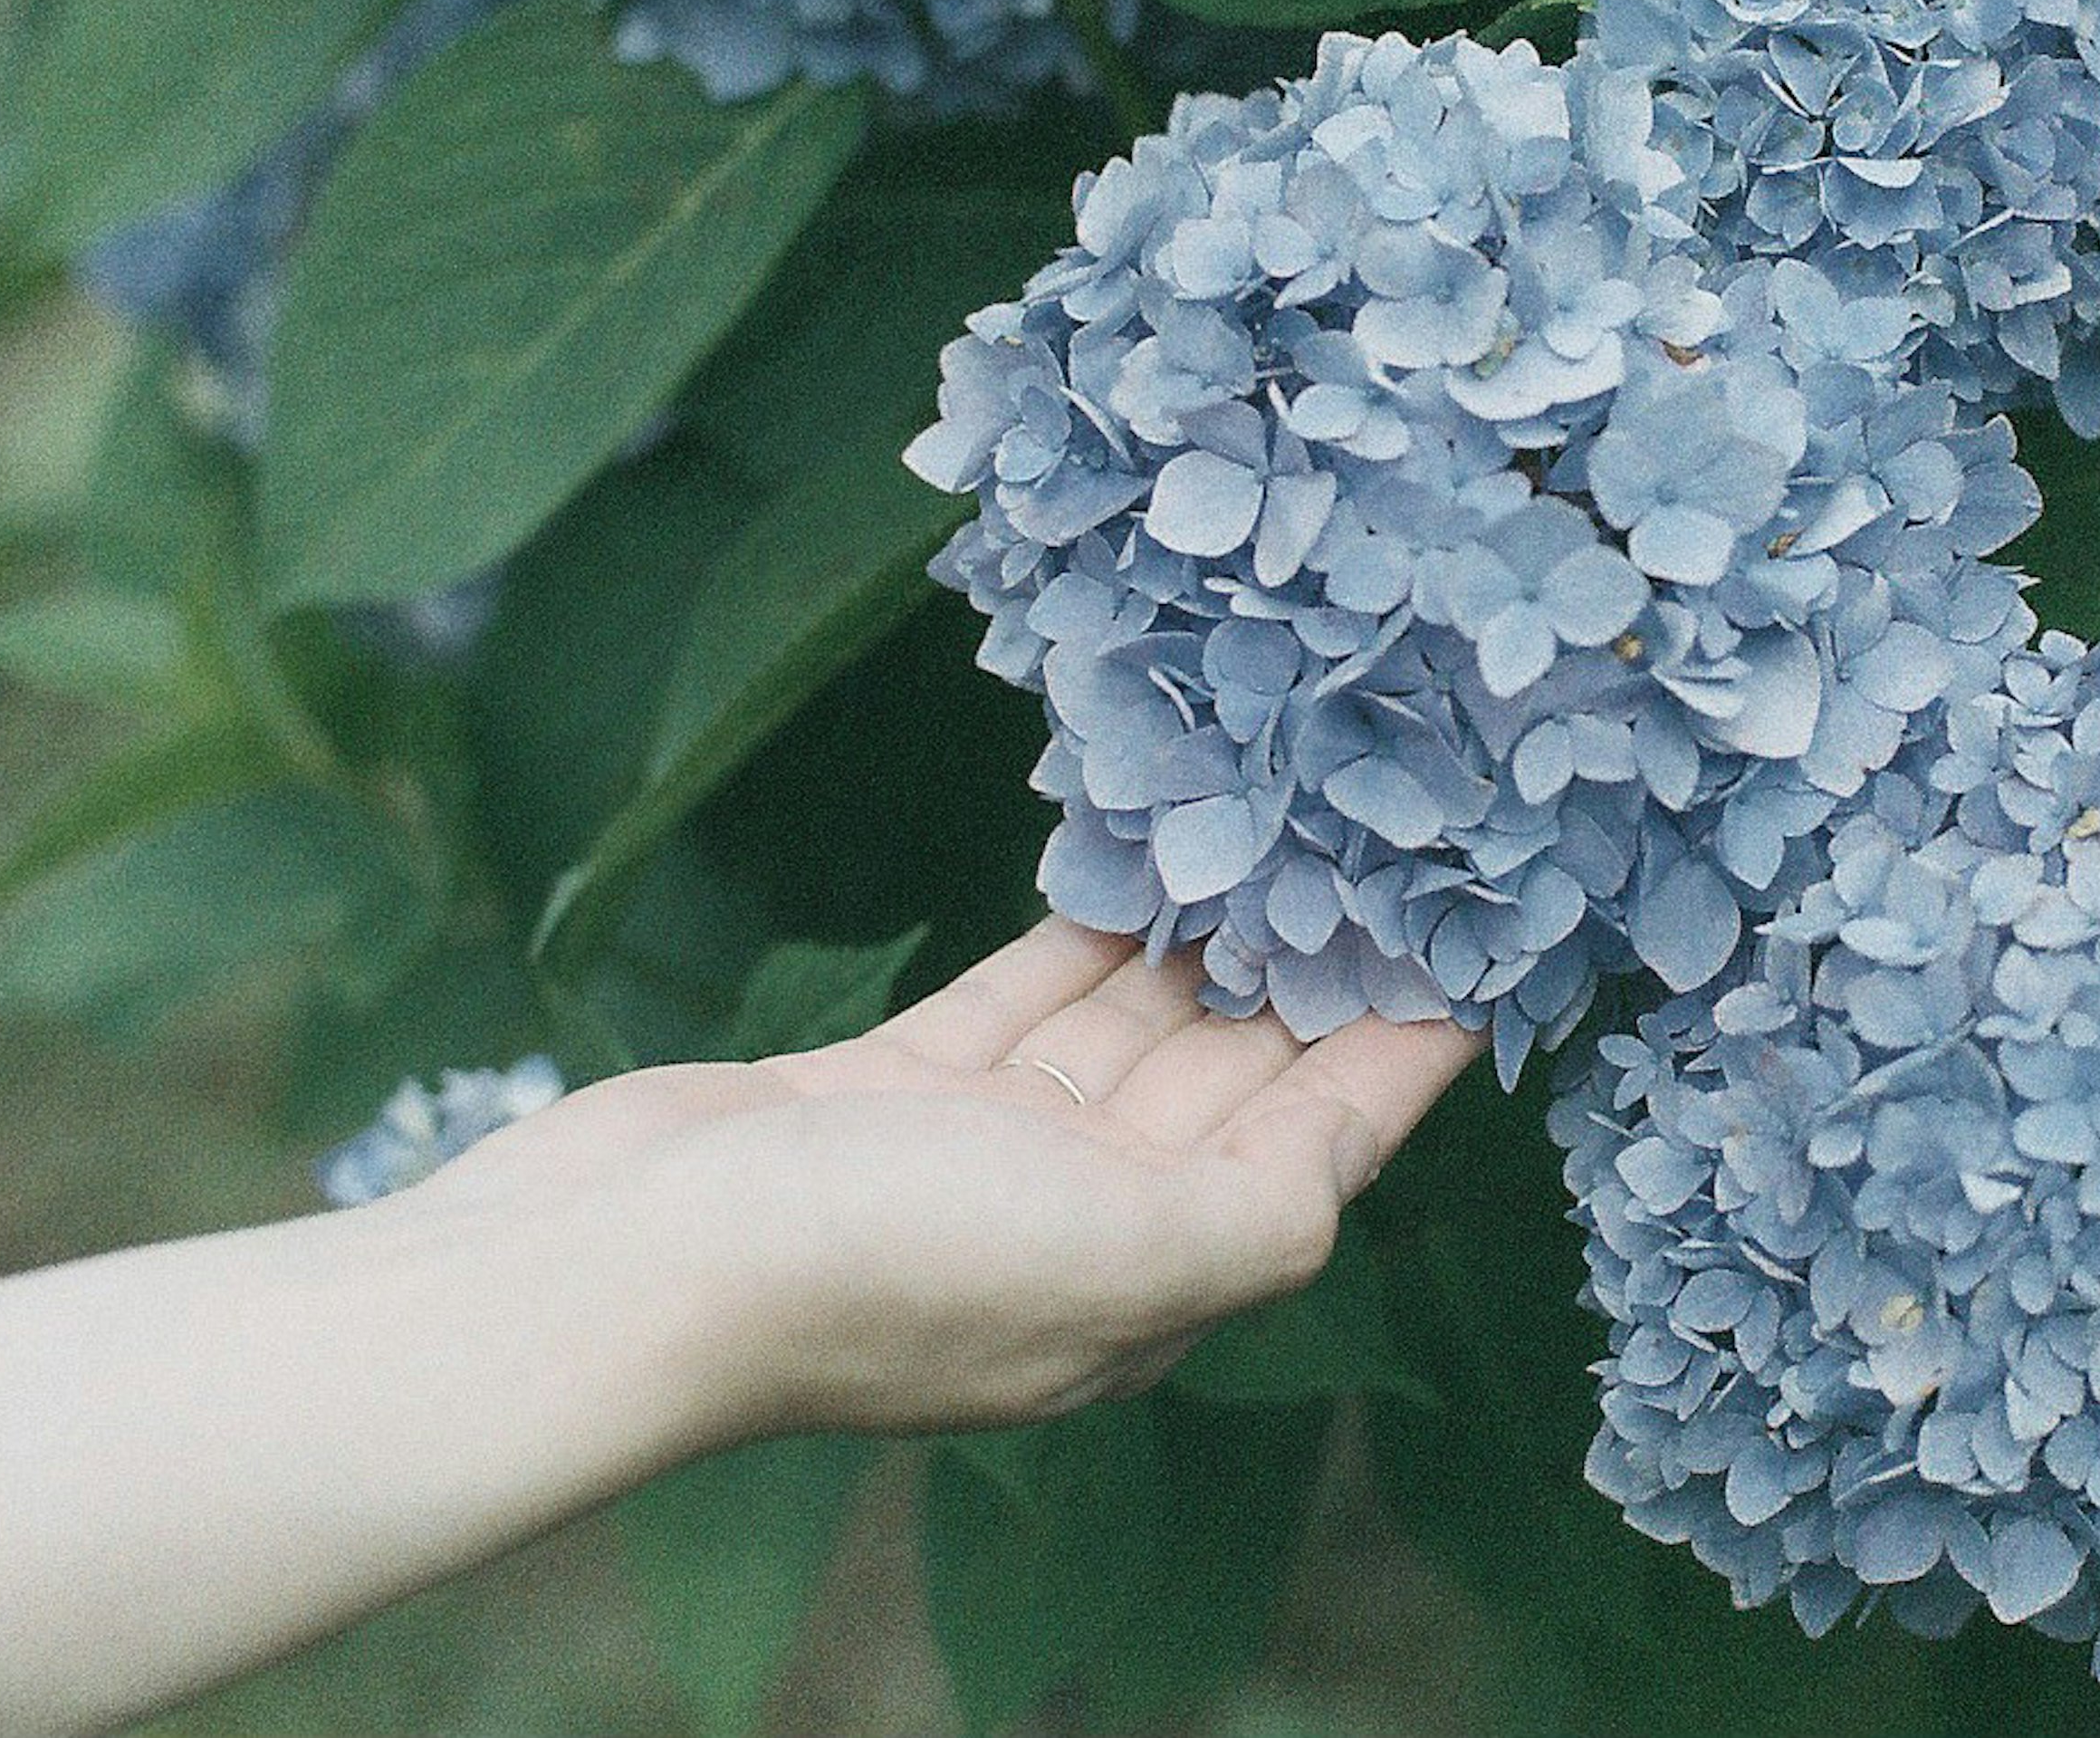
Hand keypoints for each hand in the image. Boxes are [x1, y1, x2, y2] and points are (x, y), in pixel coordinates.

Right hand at [413, 920, 1482, 1440]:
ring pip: (1132, 1023)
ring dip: (1203, 929)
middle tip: (1385, 837)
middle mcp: (1083, 1224)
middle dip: (1310, 967)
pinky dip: (1083, 925)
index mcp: (1156, 1280)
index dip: (1398, 1047)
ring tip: (1283, 819)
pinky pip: (1025, 990)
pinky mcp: (892, 1087)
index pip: (1317, 1147)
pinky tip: (1134, 852)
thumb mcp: (1126, 1262)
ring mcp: (982, 1156)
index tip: (1476, 933)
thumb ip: (1266, 1208)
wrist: (623, 1267)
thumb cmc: (883, 1266)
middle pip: (1234, 1077)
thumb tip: (1355, 1131)